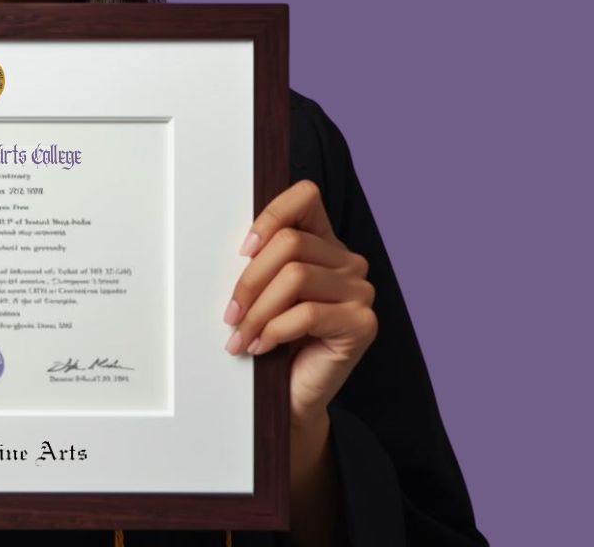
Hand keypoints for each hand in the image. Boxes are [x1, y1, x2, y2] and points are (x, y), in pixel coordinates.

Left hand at [223, 179, 377, 420]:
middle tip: (230, 314)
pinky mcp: (362, 324)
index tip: (243, 250)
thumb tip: (238, 246)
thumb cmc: (274, 342)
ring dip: (257, 311)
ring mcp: (360, 292)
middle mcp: (349, 263)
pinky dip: (274, 330)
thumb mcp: (264, 293)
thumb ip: (261, 262)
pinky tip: (261, 346)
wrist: (291, 396)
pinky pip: (307, 313)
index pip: (305, 197)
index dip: (270, 215)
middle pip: (290, 243)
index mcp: (324, 244)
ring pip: (295, 277)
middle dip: (250, 280)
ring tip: (240, 336)